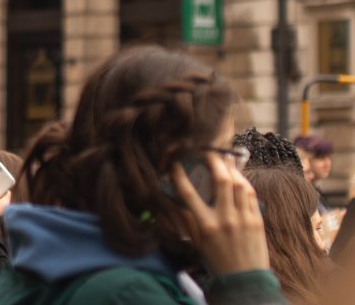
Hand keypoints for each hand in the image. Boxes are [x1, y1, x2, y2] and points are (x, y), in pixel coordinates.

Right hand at [172, 153, 269, 274]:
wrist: (245, 279)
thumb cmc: (216, 260)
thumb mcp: (197, 241)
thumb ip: (188, 219)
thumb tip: (177, 198)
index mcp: (206, 226)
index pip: (188, 194)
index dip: (178, 175)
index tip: (174, 164)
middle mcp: (225, 219)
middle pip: (221, 181)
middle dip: (214, 161)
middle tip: (208, 151)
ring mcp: (244, 218)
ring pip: (239, 184)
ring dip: (232, 168)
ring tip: (225, 159)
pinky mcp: (257, 220)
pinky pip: (250, 194)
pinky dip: (243, 182)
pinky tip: (238, 177)